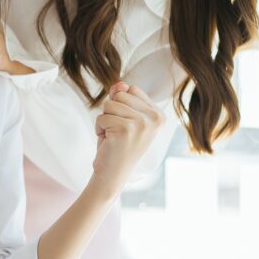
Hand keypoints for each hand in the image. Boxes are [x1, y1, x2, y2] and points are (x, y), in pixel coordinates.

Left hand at [91, 82, 164, 196]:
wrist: (112, 175)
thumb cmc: (118, 145)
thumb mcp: (123, 117)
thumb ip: (123, 97)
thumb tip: (119, 84)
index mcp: (159, 115)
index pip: (132, 89)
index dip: (121, 105)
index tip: (126, 125)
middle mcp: (154, 119)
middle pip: (120, 95)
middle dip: (112, 112)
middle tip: (118, 132)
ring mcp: (141, 124)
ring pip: (109, 104)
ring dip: (105, 120)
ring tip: (113, 137)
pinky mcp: (125, 129)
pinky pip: (101, 117)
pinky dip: (99, 129)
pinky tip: (108, 142)